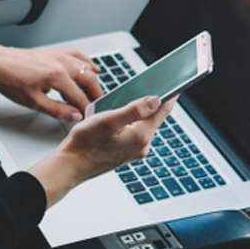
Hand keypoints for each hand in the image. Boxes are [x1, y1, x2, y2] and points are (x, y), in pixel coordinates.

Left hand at [0, 33, 100, 121]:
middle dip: (96, 95)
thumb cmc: (10, 80)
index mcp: (57, 76)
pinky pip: (79, 55)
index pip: (81, 97)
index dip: (87, 110)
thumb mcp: (33, 102)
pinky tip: (93, 69)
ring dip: (94, 81)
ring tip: (95, 94)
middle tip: (97, 107)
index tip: (89, 118)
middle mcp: (62, 63)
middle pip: (90, 80)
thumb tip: (75, 116)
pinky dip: (88, 63)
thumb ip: (57, 110)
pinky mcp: (56, 52)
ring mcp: (60, 55)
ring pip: (87, 67)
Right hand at [27, 95, 174, 206]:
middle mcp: (141, 146)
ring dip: (140, 113)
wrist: (71, 165)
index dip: (171, 94)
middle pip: (154, 118)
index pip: (162, 111)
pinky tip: (118, 119)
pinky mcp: (125, 153)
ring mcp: (134, 151)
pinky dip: (131, 123)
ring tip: (129, 101)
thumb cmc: (85, 143)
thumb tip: (156, 100)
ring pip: (143, 125)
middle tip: (151, 86)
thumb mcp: (108, 120)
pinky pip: (134, 133)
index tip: (178, 83)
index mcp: (141, 136)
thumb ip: (134, 110)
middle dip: (152, 102)